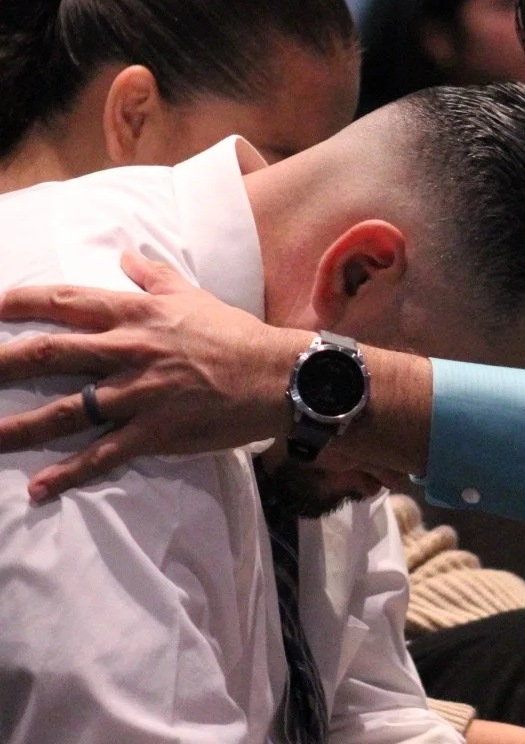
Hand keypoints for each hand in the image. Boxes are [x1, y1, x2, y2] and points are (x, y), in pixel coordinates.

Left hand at [0, 255, 303, 499]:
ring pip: (67, 410)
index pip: (65, 302)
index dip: (21, 303)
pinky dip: (69, 473)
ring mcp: (139, 394)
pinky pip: (104, 455)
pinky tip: (41, 488)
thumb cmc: (236, 335)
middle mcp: (129, 351)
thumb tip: (126, 255)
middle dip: (3, 363)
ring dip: (21, 427)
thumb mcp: (192, 296)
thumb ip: (153, 277)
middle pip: (51, 353)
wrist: (278, 377)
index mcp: (136, 315)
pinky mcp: (155, 432)